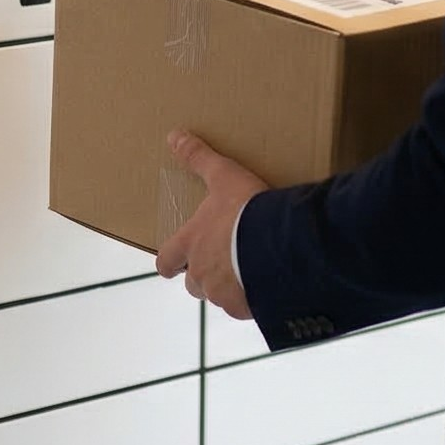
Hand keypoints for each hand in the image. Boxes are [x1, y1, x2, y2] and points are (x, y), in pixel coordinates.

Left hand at [155, 130, 267, 321]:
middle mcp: (200, 274)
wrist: (279, 244)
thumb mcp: (223, 177)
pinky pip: (244, 308)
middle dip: (204, 275)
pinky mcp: (247, 308)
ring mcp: (223, 295)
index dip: (169, 262)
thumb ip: (199, 159)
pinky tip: (267, 285)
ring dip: (228, 287)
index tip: (173, 262)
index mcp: (190, 245)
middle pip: (193, 284)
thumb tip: (173, 136)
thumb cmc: (246, 210)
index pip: (165, 262)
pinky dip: (252, 299)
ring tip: (249, 272)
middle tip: (223, 260)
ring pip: (218, 297)